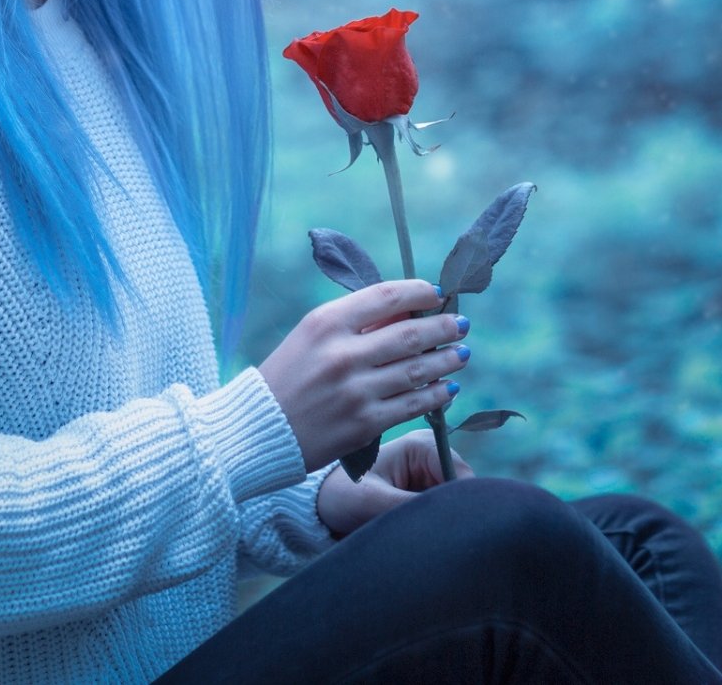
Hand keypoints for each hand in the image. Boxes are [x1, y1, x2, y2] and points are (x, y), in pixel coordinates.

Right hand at [259, 280, 469, 472]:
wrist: (259, 429)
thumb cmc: (289, 377)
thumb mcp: (312, 336)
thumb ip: (356, 323)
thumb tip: (410, 312)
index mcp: (326, 323)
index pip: (385, 296)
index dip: (418, 291)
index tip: (436, 293)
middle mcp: (342, 354)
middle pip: (409, 333)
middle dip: (443, 327)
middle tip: (461, 324)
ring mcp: (355, 391)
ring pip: (417, 370)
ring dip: (447, 360)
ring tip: (461, 354)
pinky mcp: (364, 424)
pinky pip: (412, 404)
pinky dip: (436, 394)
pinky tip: (448, 388)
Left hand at [315, 430, 476, 538]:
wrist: (320, 506)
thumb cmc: (340, 496)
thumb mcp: (372, 503)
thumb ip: (412, 507)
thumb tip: (449, 518)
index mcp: (421, 444)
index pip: (461, 474)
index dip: (460, 502)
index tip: (443, 526)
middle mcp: (431, 454)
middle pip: (462, 488)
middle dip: (448, 512)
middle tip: (423, 531)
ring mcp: (429, 472)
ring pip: (453, 502)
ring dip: (438, 519)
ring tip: (410, 529)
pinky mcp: (425, 490)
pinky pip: (441, 510)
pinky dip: (431, 522)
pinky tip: (412, 529)